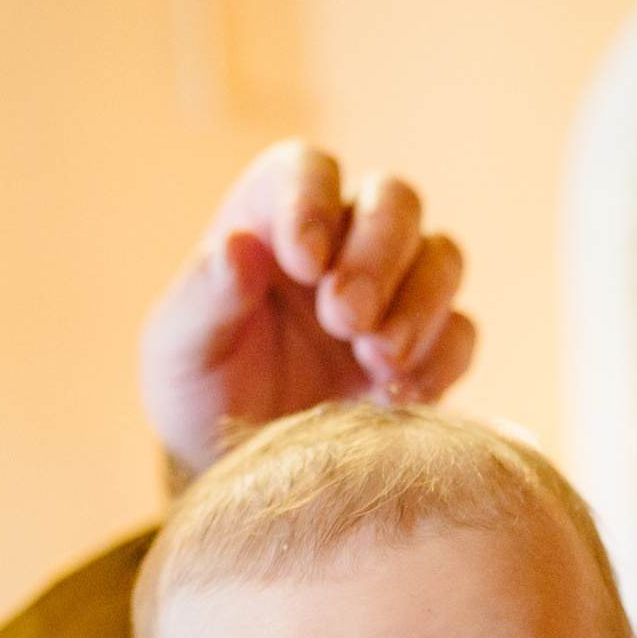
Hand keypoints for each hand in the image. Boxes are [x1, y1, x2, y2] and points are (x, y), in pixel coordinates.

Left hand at [140, 141, 475, 473]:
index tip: (303, 262)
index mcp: (274, 219)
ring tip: (376, 357)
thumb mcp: (177, 349)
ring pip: (440, 257)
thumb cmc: (197, 389)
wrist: (234, 467)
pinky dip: (441, 357)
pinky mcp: (424, 351)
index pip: (309, 170)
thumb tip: (238, 246)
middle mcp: (342, 241)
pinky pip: (460, 333)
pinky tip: (400, 394)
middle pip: (394, 201)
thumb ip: (203, 296)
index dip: (313, 202)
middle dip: (379, 254)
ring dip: (419, 303)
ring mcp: (392, 293)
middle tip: (345, 317)